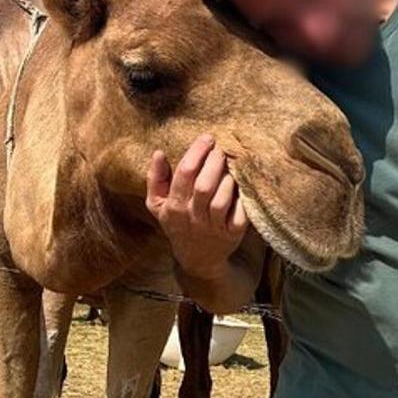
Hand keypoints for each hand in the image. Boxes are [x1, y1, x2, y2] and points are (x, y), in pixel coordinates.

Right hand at [145, 134, 248, 279]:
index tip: (207, 138)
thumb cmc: (178, 223)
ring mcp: (213, 227)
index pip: (184, 174)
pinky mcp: (232, 234)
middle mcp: (192, 217)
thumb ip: (155, 179)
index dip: (197, 152)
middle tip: (221, 149)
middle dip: (214, 162)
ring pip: (221, 200)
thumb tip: (158, 153)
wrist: (197, 258)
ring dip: (228, 179)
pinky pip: (240, 214)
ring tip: (230, 167)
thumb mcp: (157, 205)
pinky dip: (242, 198)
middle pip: (204, 185)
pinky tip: (242, 185)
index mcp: (173, 206)